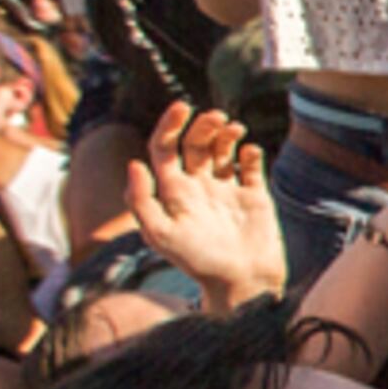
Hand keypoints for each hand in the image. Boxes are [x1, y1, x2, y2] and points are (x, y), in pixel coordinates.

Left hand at [119, 108, 287, 305]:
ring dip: (227, 132)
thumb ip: (142, 201)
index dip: (169, 124)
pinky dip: (250, 151)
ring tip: (235, 129)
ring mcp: (226, 189)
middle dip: (204, 124)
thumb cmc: (198, 262)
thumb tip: (134, 163)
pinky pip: (251, 164)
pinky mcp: (253, 195)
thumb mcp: (161, 234)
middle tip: (217, 118)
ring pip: (223, 148)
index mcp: (174, 191)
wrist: (241, 282)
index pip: (165, 147)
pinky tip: (249, 153)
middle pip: (196, 142)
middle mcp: (198, 186)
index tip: (182, 107)